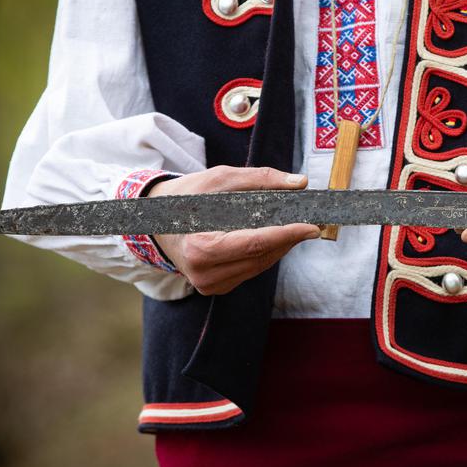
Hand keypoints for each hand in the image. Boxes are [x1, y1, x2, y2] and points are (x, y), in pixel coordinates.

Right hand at [148, 166, 320, 294]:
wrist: (154, 220)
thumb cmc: (186, 196)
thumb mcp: (219, 179)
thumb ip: (260, 179)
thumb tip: (298, 183)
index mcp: (200, 247)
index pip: (254, 244)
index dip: (287, 235)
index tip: (312, 227)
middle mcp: (204, 273)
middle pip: (261, 257)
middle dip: (289, 238)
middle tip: (311, 220)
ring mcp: (210, 285)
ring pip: (259, 266)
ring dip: (280, 246)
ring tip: (296, 225)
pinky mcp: (216, 287)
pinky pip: (250, 270)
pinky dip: (265, 253)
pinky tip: (274, 237)